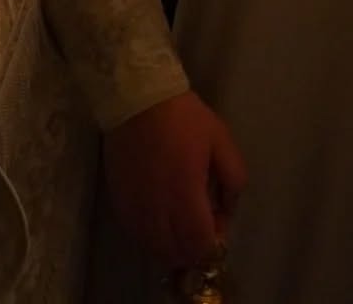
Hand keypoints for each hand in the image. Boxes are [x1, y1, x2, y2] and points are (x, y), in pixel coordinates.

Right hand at [103, 90, 246, 269]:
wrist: (139, 99)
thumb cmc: (184, 118)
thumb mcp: (221, 140)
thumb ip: (232, 179)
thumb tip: (227, 209)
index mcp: (186, 195)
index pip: (199, 244)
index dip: (212, 245)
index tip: (218, 226)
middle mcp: (158, 210)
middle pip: (176, 254)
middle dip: (193, 250)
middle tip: (202, 230)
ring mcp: (135, 209)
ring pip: (154, 249)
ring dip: (172, 248)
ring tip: (182, 228)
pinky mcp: (119, 202)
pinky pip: (136, 235)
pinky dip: (152, 238)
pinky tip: (161, 222)